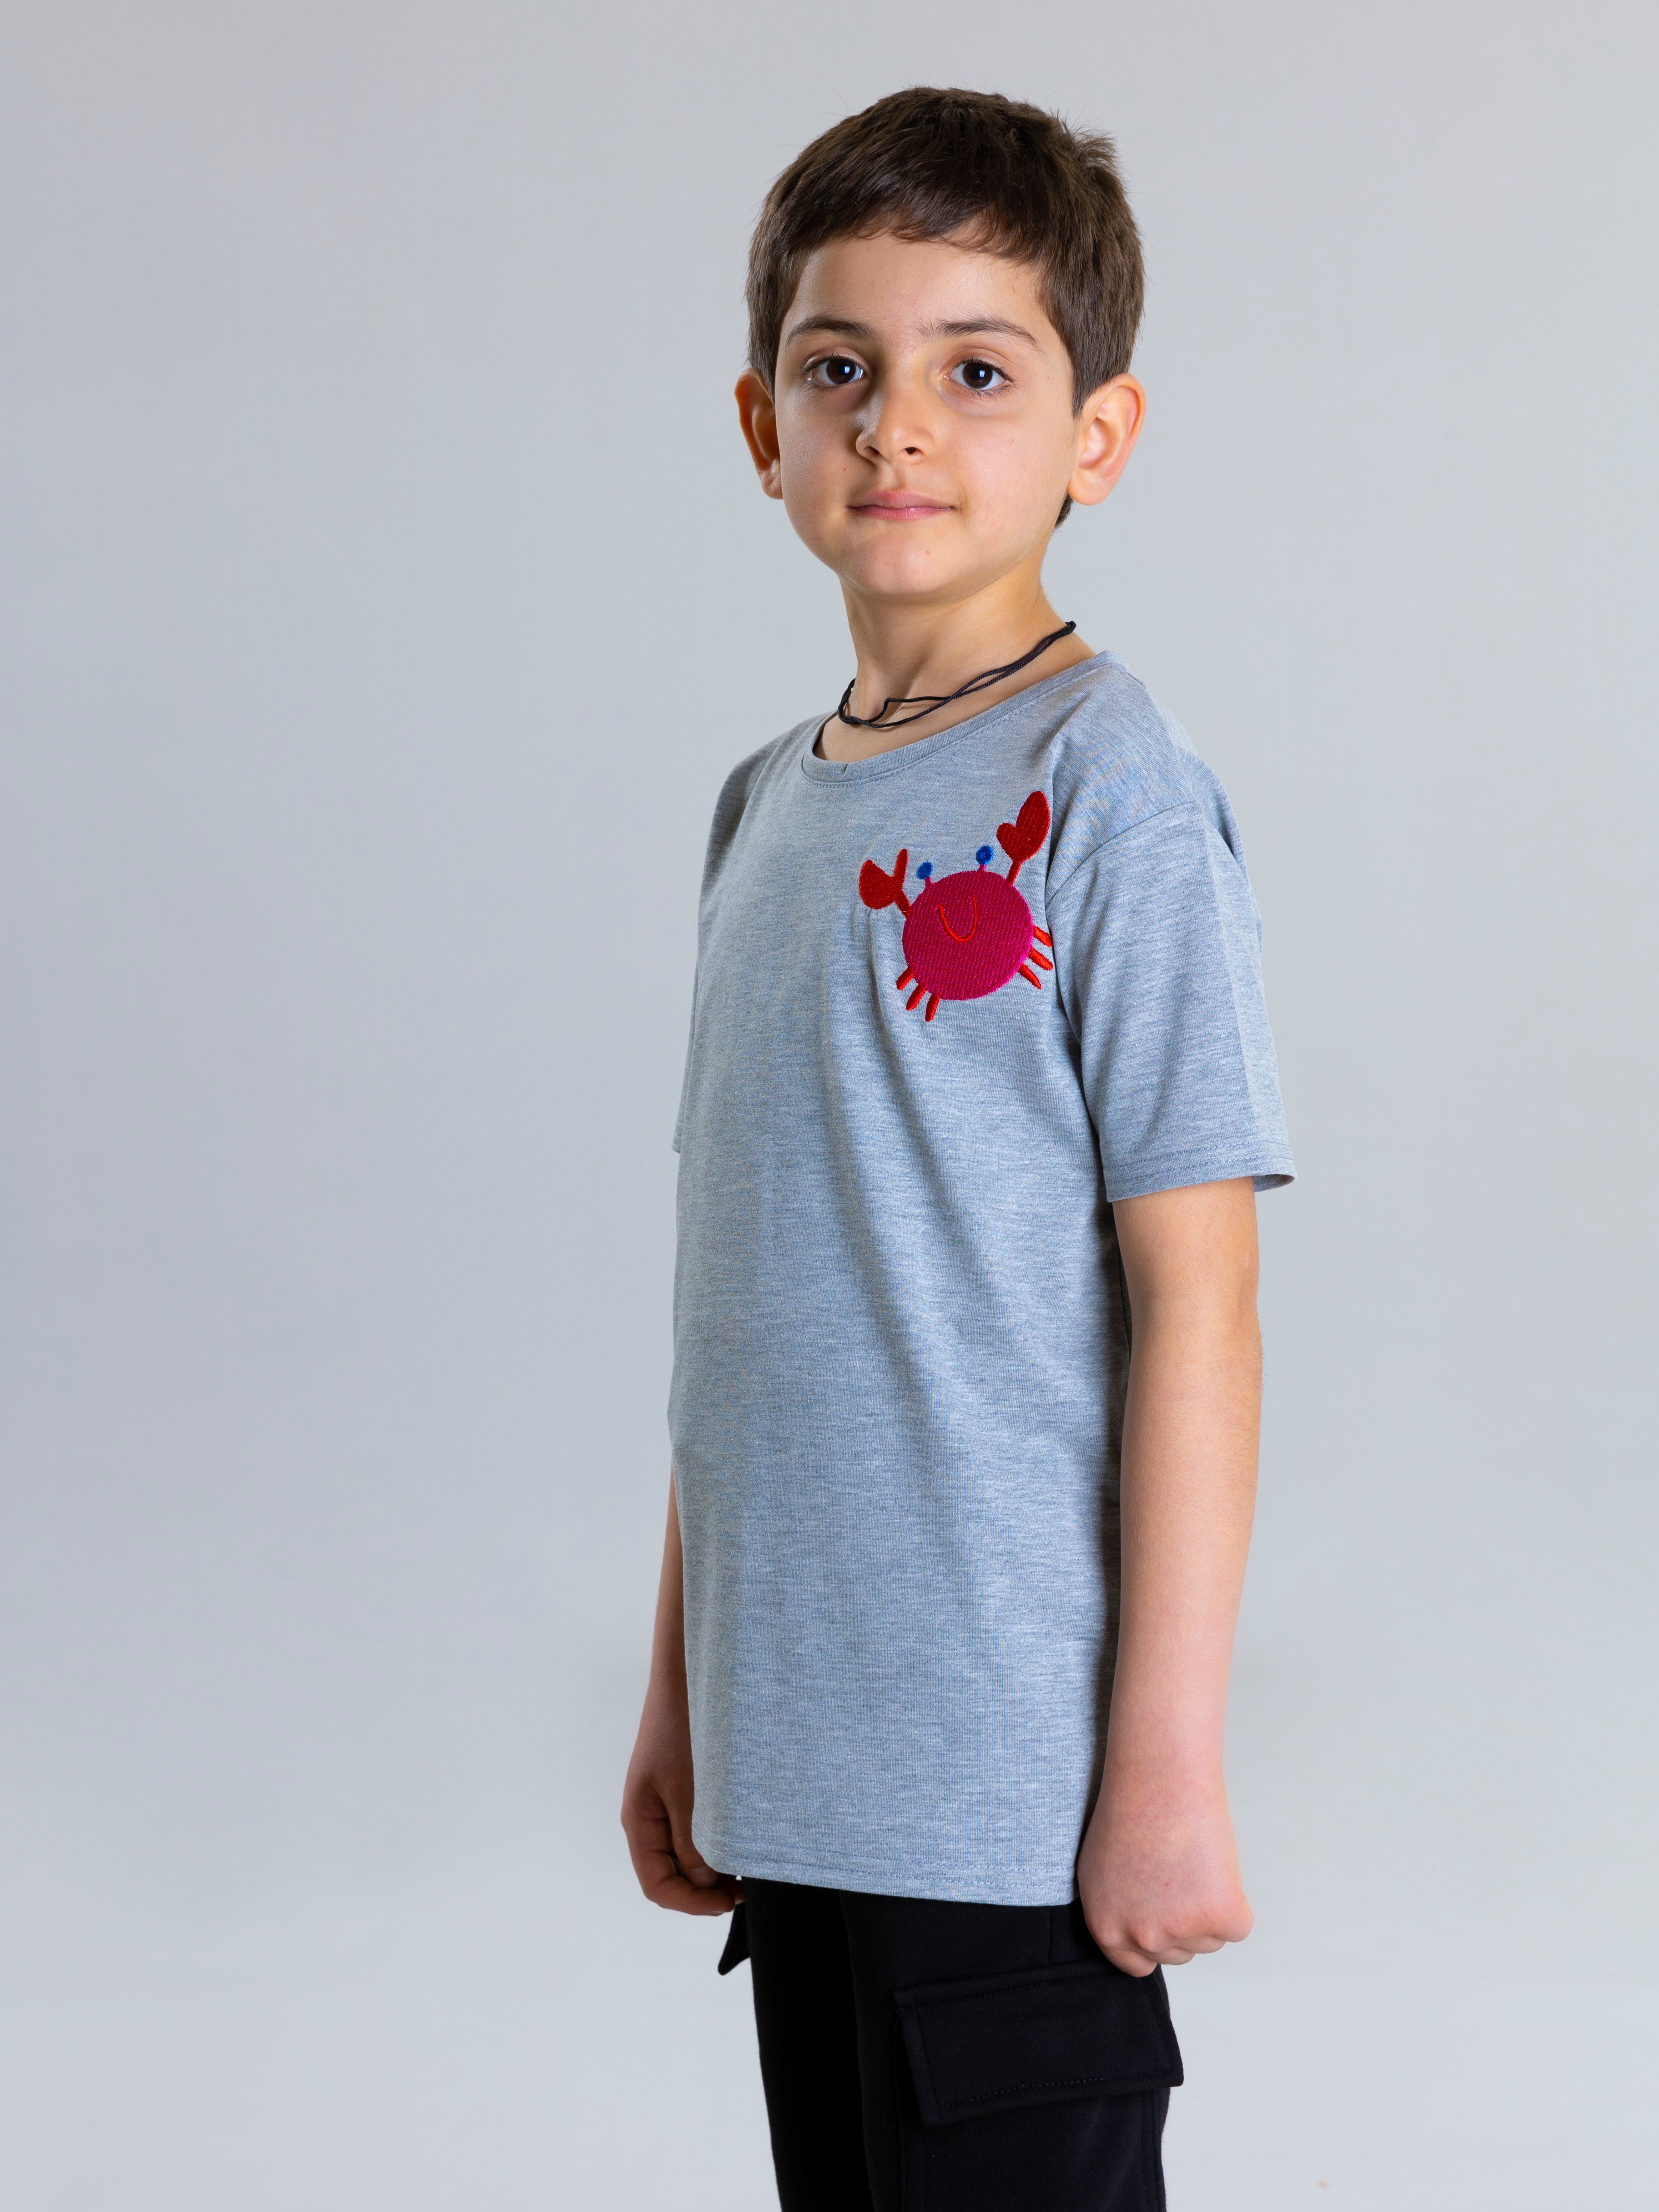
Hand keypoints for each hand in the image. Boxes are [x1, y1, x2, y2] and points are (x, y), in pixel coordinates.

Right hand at [621, 1680, 740, 1916]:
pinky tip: (739, 1840)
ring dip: (711, 1868)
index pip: (656, 1886)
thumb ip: (694, 1839)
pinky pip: (693, 1831)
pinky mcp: (681, 1790)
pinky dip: (714, 1843)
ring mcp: (663, 1805)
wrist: (685, 1677)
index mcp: (639, 1822)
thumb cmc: (682, 1728)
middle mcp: (648, 1819)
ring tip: (746, 1867)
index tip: (729, 1901)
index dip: (691, 1903)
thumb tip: (704, 1881)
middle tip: (745, 1887)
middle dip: (704, 1890)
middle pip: (670, 1875)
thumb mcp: (691, 1790)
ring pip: (684, 1855)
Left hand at [1076, 1772, 1251, 1976]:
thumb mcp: (1099, 1871)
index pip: (1138, 1965)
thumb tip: (1136, 1933)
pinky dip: (1234, 1899)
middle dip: (1183, 1920)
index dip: (1155, 1939)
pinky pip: (1238, 1925)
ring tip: (1190, 1861)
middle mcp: (1141, 1937)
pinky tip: (1213, 1864)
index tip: (1163, 1914)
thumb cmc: (1129, 1810)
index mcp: (1107, 1929)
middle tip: (1177, 1873)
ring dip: (1208, 1907)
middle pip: (1178, 1953)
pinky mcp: (1220, 1917)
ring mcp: (1181, 1930)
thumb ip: (1116, 1912)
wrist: (1159, 1778)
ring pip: (1210, 1939)